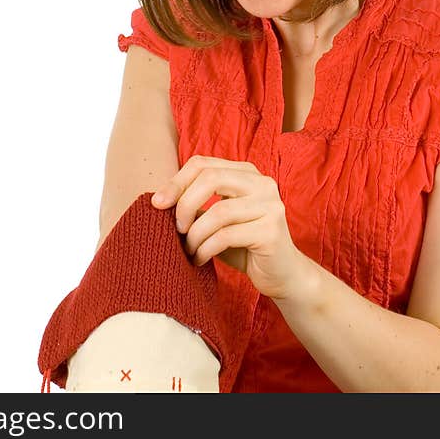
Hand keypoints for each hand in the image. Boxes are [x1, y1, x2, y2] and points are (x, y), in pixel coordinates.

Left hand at [151, 155, 302, 299]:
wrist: (282, 274)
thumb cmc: (243, 245)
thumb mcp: (217, 220)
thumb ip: (198, 205)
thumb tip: (160, 199)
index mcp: (247, 173)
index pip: (203, 164)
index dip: (176, 181)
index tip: (157, 203)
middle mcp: (262, 183)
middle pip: (211, 178)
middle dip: (185, 204)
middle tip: (176, 229)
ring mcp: (271, 205)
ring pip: (218, 211)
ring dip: (195, 234)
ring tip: (188, 249)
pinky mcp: (271, 231)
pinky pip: (227, 236)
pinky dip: (205, 248)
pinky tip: (199, 259)